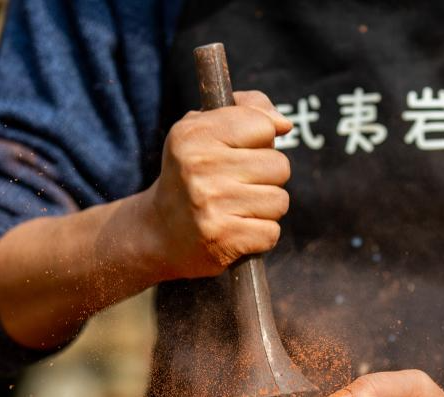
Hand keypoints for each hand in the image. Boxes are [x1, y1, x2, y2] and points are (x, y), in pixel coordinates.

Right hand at [143, 90, 292, 279]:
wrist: (160, 232)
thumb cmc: (193, 173)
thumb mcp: (205, 130)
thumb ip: (248, 110)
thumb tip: (284, 124)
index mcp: (193, 134)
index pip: (262, 126)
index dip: (261, 140)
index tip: (241, 152)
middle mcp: (198, 167)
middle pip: (279, 166)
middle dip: (267, 177)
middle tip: (239, 185)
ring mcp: (210, 205)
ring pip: (279, 201)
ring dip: (266, 208)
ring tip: (237, 208)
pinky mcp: (222, 239)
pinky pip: (271, 232)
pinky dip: (260, 235)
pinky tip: (236, 230)